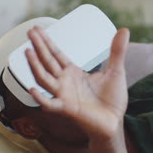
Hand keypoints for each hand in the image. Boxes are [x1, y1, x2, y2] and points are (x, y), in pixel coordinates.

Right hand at [25, 26, 129, 140]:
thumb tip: (124, 30)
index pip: (56, 54)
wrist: (114, 122)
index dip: (47, 42)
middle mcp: (65, 83)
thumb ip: (117, 51)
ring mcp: (64, 95)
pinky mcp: (68, 109)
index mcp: (74, 73)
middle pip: (48, 62)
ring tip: (28, 52)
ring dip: (35, 66)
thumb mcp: (116, 71)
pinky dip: (41, 98)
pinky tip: (33, 89)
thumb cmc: (112, 100)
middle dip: (39, 47)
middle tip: (29, 31)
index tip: (37, 30)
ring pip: (45, 79)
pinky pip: (50, 104)